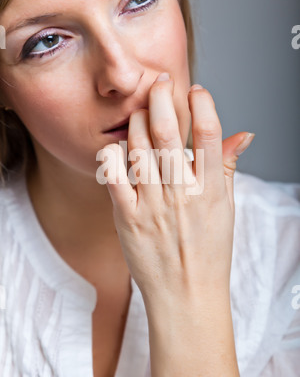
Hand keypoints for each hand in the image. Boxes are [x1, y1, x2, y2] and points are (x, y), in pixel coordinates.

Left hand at [102, 74, 253, 376]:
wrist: (185, 295)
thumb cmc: (208, 252)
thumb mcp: (225, 209)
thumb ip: (227, 167)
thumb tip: (243, 134)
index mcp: (210, 190)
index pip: (209, 135)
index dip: (203, 105)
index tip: (195, 90)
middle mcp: (181, 194)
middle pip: (169, 133)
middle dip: (162, 98)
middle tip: (159, 81)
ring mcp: (152, 205)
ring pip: (139, 148)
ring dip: (138, 122)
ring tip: (142, 112)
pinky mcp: (127, 217)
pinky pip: (114, 177)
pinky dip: (113, 155)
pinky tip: (118, 147)